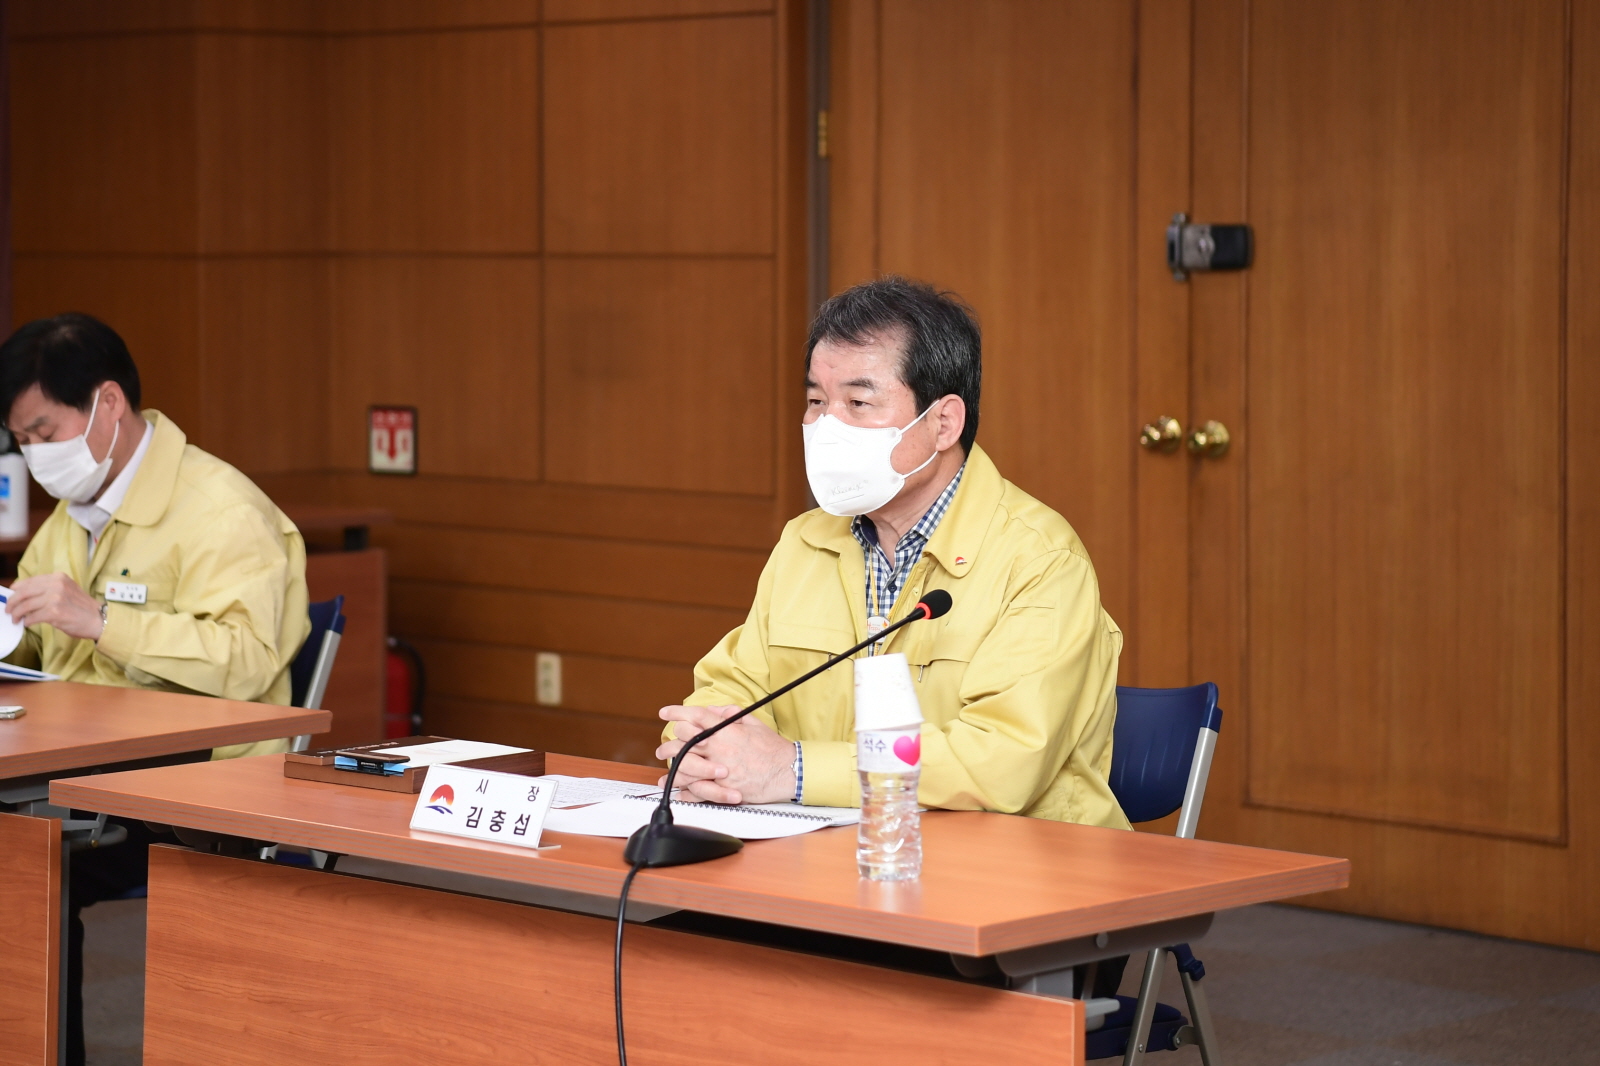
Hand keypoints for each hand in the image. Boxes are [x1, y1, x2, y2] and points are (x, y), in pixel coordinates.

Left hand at [7, 572, 104, 640]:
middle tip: (9, 610)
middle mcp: (56, 585)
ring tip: (16, 619)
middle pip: (23, 593)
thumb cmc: (82, 607)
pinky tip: (28, 623)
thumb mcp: (67, 589)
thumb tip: (25, 595)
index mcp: (58, 577)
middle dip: (12, 603)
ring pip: (25, 606)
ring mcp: (55, 598)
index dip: (16, 589)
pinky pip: (32, 617)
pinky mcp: (54, 612)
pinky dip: (27, 621)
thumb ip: (49, 588)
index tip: (11, 595)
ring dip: (17, 614)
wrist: (98, 618)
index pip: (29, 581)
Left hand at [655, 704, 796, 805]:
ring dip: (672, 766)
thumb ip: (733, 715)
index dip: (676, 712)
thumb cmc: (773, 750)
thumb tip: (717, 710)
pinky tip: (678, 789)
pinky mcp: (722, 788)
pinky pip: (696, 790)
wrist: (788, 772)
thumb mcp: (754, 724)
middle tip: (663, 747)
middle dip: (669, 740)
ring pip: (684, 765)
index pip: (695, 716)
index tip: (665, 712)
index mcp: (726, 730)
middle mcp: (719, 748)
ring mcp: (718, 769)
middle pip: (684, 738)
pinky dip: (684, 790)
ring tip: (666, 770)